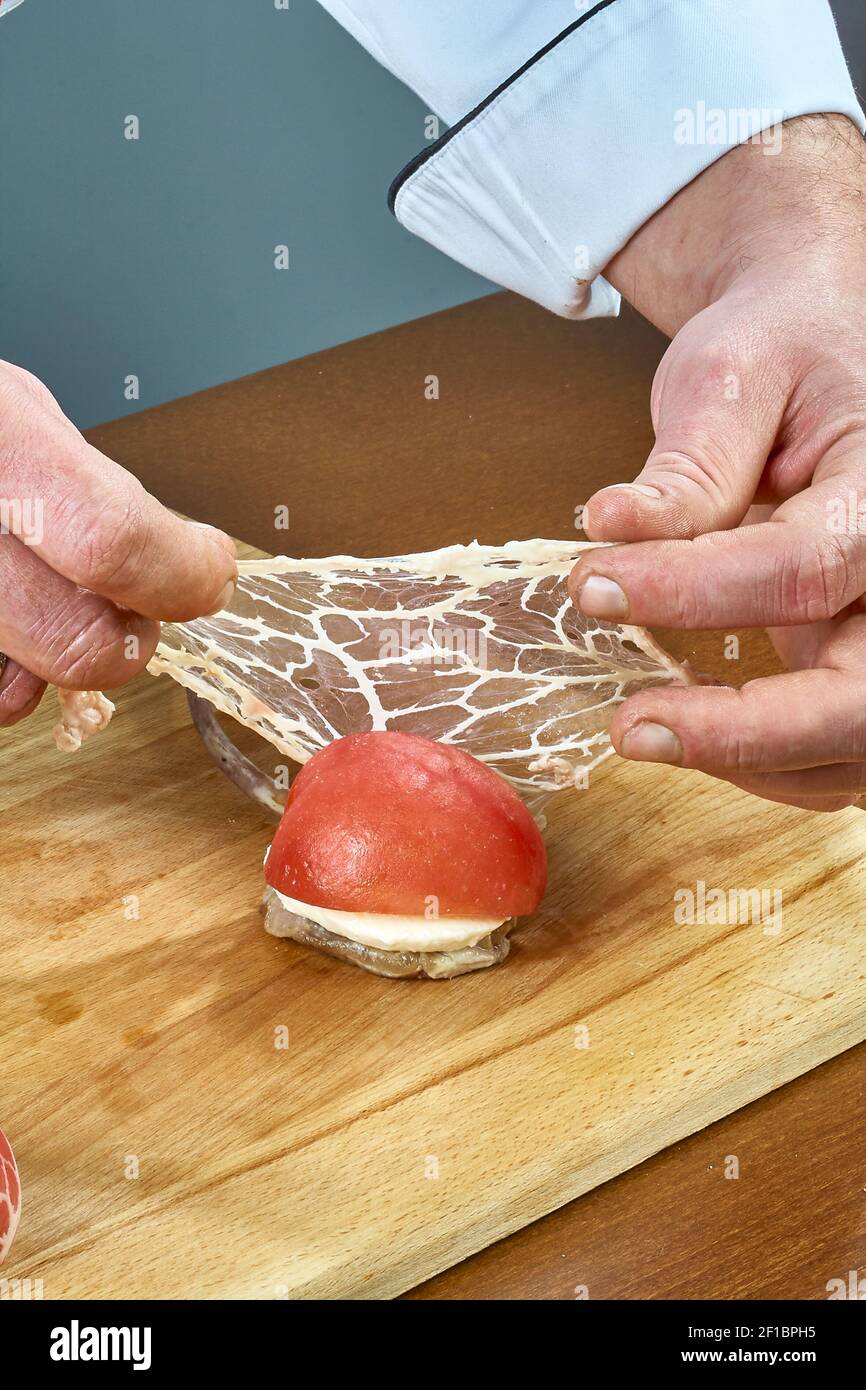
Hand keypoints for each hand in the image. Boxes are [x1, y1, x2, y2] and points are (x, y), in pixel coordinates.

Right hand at [0, 361, 236, 726]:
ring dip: (57, 659)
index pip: (113, 541)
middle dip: (131, 635)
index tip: (208, 570)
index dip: (182, 573)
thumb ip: (79, 482)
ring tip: (51, 602)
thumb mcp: (8, 407)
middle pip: (76, 644)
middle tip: (144, 603)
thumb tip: (163, 551)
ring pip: (18, 690)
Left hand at [569, 115, 865, 810]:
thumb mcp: (734, 372)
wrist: (821, 355)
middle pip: (860, 699)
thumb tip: (618, 533)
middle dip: (745, 731)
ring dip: (745, 757)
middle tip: (629, 728)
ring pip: (848, 747)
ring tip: (641, 726)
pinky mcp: (857, 663)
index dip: (691, 590)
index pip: (802, 568)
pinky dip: (759, 761)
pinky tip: (688, 728)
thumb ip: (691, 461)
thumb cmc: (786, 352)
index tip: (591, 582)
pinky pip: (830, 754)